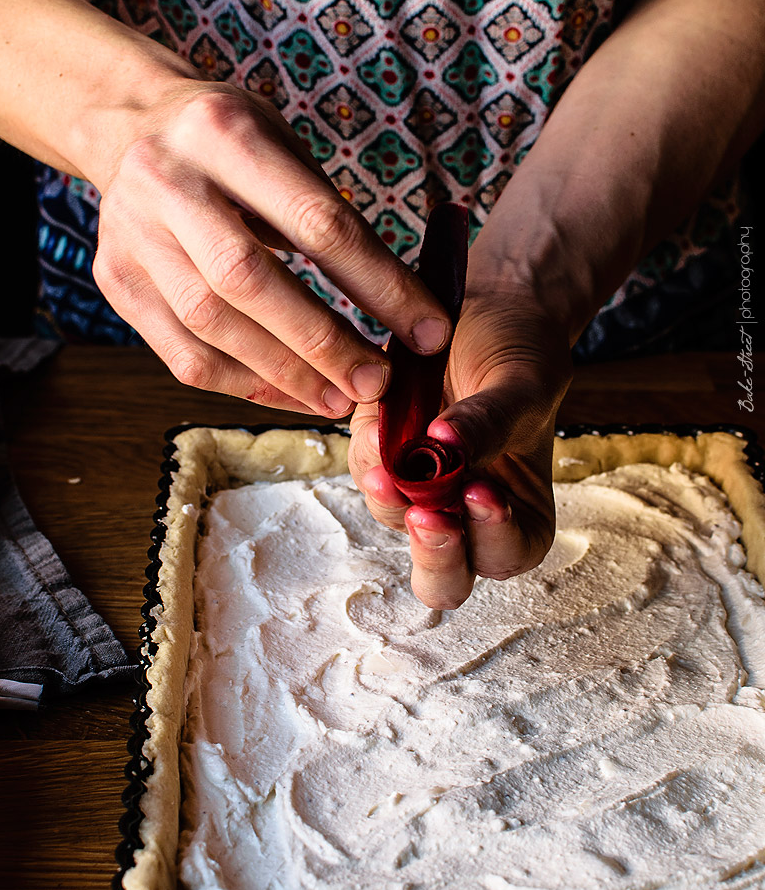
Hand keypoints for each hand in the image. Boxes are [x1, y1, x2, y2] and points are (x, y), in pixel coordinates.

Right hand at [90, 82, 450, 413]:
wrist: (129, 127)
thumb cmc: (231, 144)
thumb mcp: (283, 144)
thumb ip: (332, 216)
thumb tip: (403, 308)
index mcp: (224, 132)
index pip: (316, 220)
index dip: (379, 284)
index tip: (428, 330)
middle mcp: (167, 181)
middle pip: (248, 279)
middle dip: (322, 342)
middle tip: (377, 382)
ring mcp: (131, 236)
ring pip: (212, 326)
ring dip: (285, 374)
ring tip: (339, 399)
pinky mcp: (117, 282)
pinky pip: (185, 356)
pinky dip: (246, 385)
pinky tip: (291, 394)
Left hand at [348, 288, 571, 607]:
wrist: (484, 311)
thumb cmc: (520, 353)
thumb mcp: (522, 382)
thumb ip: (491, 421)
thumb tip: (446, 445)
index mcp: (520, 513)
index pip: (509, 554)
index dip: (494, 537)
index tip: (481, 491)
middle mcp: (468, 516)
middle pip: (444, 577)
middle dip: (433, 555)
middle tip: (425, 516)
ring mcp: (421, 492)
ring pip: (395, 520)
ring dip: (390, 493)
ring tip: (391, 440)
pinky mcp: (384, 460)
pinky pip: (367, 473)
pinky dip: (368, 456)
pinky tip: (376, 424)